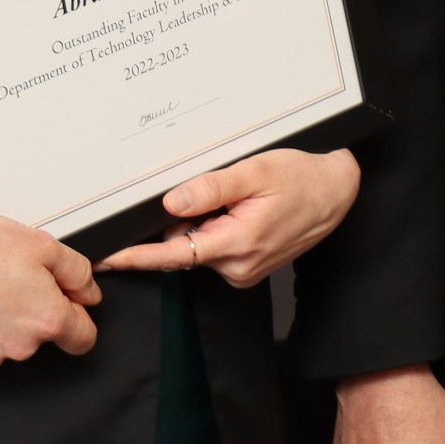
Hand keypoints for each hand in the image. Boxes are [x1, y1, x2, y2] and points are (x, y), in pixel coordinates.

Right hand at [0, 153, 102, 369]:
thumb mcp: (43, 244)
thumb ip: (78, 273)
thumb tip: (89, 293)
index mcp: (46, 320)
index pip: (83, 339)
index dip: (78, 318)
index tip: (67, 306)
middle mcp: (17, 347)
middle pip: (40, 338)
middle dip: (34, 313)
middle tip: (13, 281)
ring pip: (5, 343)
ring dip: (2, 323)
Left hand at [99, 147, 360, 286]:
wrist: (337, 193)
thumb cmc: (302, 178)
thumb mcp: (256, 172)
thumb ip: (211, 188)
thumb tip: (171, 202)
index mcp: (237, 243)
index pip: (173, 255)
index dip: (136, 257)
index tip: (106, 260)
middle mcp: (238, 266)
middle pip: (185, 246)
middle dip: (185, 220)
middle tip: (220, 191)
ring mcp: (244, 271)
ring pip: (200, 247)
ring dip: (206, 224)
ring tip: (242, 199)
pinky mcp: (248, 269)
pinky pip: (217, 250)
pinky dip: (219, 230)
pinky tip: (245, 211)